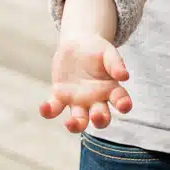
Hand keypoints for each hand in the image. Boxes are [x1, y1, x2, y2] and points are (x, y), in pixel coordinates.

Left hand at [41, 12, 131, 133]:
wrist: (76, 44)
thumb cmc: (96, 49)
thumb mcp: (107, 51)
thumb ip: (115, 62)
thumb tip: (124, 76)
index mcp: (110, 89)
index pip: (120, 100)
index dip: (124, 105)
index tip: (124, 106)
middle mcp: (95, 100)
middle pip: (101, 117)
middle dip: (100, 120)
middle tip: (97, 116)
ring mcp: (77, 101)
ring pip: (79, 120)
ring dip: (75, 125)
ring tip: (70, 122)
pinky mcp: (60, 97)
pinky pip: (54, 108)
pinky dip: (48, 111)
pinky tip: (44, 107)